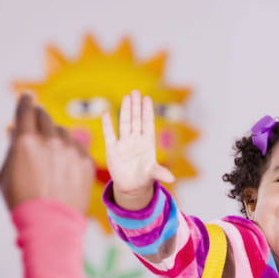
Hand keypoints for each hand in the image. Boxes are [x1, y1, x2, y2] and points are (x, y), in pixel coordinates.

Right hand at [0, 93, 93, 212]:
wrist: (50, 225)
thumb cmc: (22, 201)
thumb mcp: (5, 174)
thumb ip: (12, 148)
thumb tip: (16, 131)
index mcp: (25, 140)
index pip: (26, 108)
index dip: (25, 101)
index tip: (27, 97)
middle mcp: (50, 140)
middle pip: (45, 117)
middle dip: (39, 118)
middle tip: (37, 124)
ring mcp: (70, 150)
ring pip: (63, 131)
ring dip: (55, 136)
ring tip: (51, 154)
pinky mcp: (86, 161)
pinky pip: (78, 147)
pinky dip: (70, 150)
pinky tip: (65, 163)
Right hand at [102, 90, 174, 210]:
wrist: (132, 186)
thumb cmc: (145, 176)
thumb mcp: (153, 174)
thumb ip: (161, 173)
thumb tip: (172, 178)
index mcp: (147, 143)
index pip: (147, 123)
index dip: (147, 111)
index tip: (147, 98)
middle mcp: (136, 140)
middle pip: (136, 120)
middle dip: (136, 106)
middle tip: (136, 91)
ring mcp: (124, 144)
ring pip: (125, 123)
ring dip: (125, 111)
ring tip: (126, 97)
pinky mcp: (113, 150)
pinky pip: (110, 135)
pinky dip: (108, 125)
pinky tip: (106, 114)